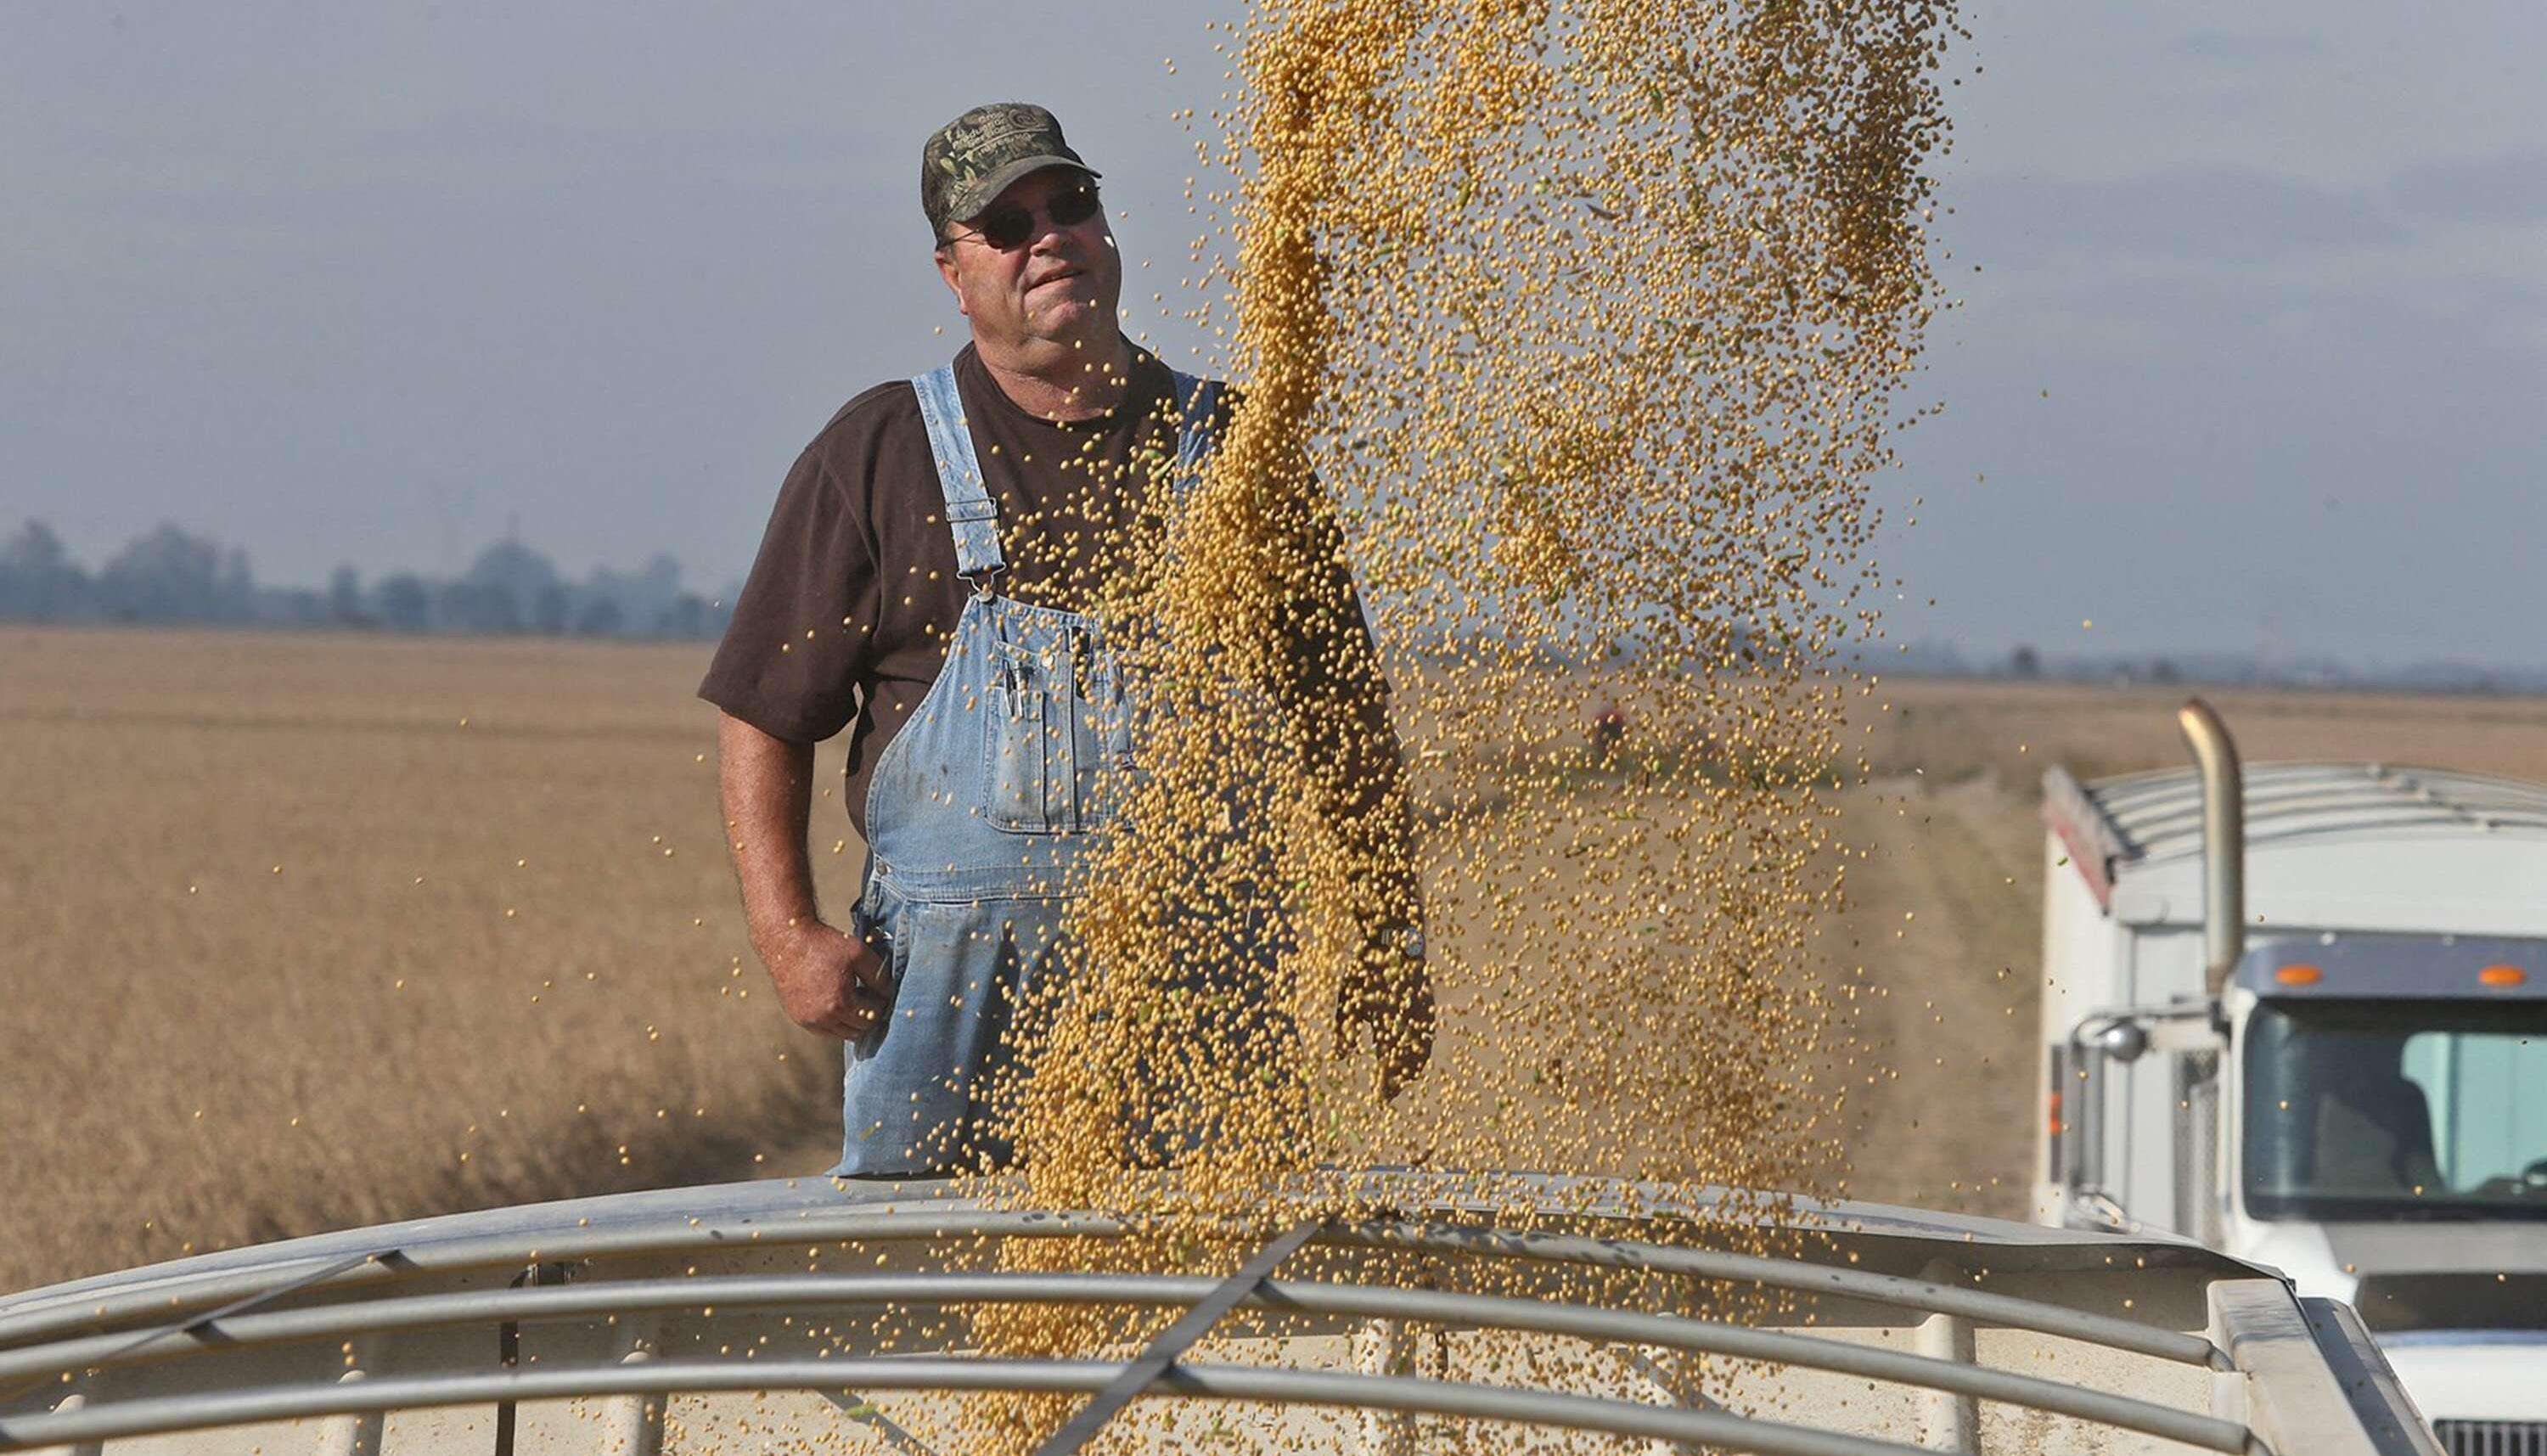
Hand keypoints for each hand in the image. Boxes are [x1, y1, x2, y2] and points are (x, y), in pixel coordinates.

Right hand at [763, 918, 889, 1040]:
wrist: (788, 940)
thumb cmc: (825, 944)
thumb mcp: (860, 954)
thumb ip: (880, 976)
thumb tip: (890, 993)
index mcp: (840, 1003)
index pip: (873, 1017)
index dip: (880, 1003)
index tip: (878, 991)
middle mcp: (822, 1018)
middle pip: (858, 1030)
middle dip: (867, 1014)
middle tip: (866, 994)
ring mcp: (808, 1020)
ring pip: (842, 1034)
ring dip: (851, 1021)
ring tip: (851, 997)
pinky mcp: (798, 1018)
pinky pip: (825, 1031)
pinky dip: (834, 1022)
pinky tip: (836, 1001)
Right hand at [1338, 929, 1432, 1100]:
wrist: (1387, 938)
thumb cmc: (1365, 968)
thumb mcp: (1349, 1003)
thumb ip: (1345, 1031)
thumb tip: (1341, 1058)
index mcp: (1386, 1022)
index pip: (1387, 1058)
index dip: (1385, 1079)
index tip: (1379, 1099)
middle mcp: (1404, 1021)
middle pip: (1402, 1058)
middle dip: (1393, 1079)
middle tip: (1385, 1098)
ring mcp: (1415, 1013)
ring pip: (1415, 1049)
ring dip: (1406, 1069)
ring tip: (1397, 1085)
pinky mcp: (1424, 1003)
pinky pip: (1424, 1032)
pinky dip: (1418, 1050)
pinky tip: (1412, 1064)